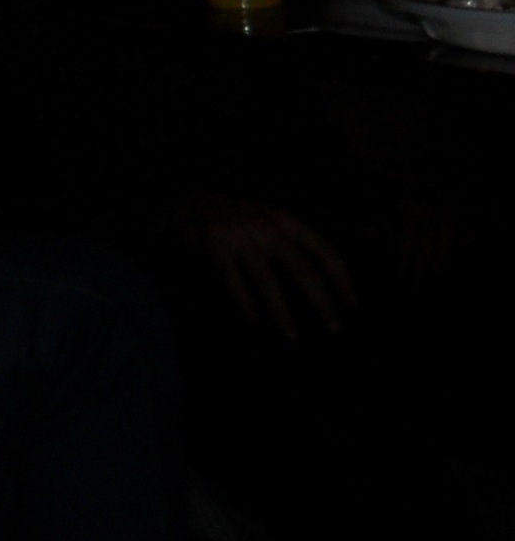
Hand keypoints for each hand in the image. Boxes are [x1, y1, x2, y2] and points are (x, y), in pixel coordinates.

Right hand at [180, 194, 354, 339]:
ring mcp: (238, 233)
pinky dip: (244, 302)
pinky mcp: (213, 243)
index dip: (341, 276)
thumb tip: (323, 282)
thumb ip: (291, 241)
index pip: (322, 248)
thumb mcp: (267, 221)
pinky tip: (253, 321)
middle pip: (301, 268)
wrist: (188, 204)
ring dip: (282, 311)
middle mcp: (265, 225)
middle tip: (334, 328)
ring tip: (292, 337)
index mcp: (284, 220)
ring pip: (267, 279)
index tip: (352, 303)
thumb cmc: (236, 221)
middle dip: (321, 301)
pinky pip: (232, 278)